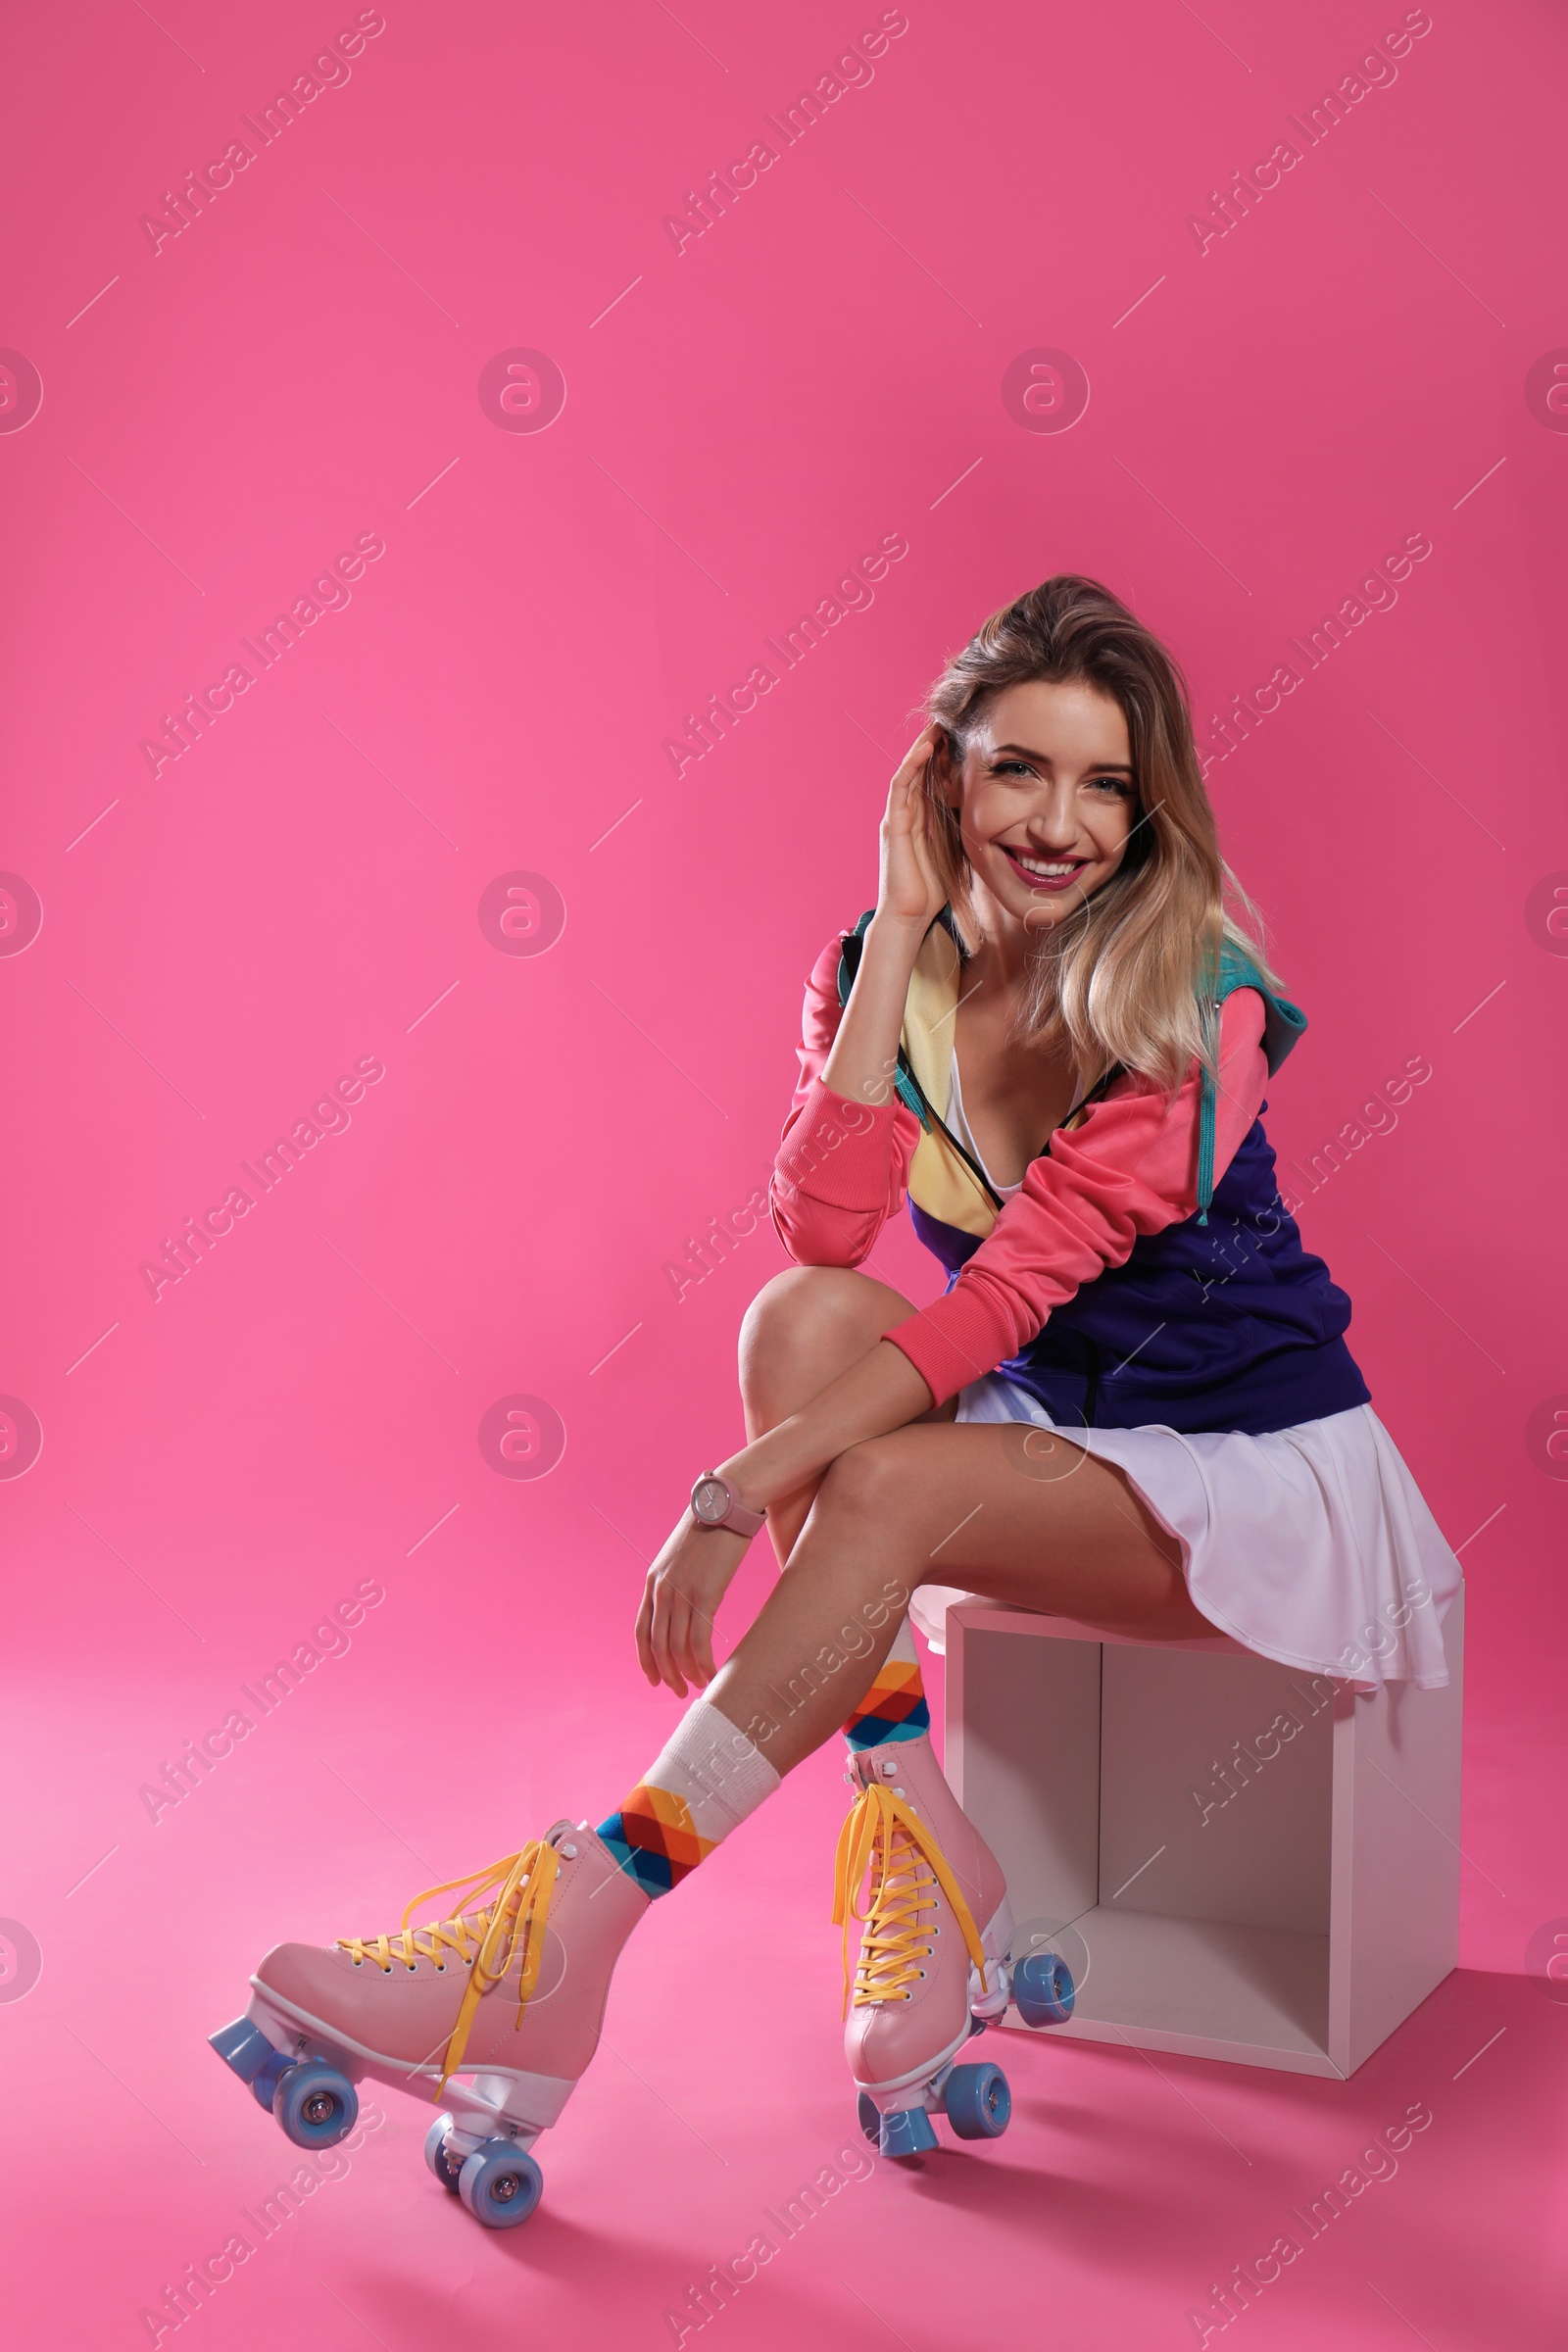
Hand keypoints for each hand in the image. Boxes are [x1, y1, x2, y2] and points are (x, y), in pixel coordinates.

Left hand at [635, 1512, 750, 1695]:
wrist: (728, 1504)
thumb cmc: (713, 1527)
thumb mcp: (686, 1556)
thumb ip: (681, 1581)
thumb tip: (692, 1607)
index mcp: (653, 1580)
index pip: (641, 1630)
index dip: (646, 1659)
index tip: (655, 1679)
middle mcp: (662, 1588)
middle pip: (656, 1644)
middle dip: (666, 1673)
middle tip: (678, 1692)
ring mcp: (681, 1592)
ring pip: (676, 1647)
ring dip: (687, 1672)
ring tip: (698, 1686)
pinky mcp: (705, 1594)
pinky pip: (699, 1641)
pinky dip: (704, 1663)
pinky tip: (712, 1674)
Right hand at [876, 727, 947, 931]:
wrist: (908, 917)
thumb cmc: (931, 893)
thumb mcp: (954, 854)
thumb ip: (962, 835)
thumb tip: (991, 823)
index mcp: (918, 822)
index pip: (929, 781)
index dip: (942, 759)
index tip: (960, 738)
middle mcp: (904, 816)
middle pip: (918, 771)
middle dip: (931, 745)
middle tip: (948, 720)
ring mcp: (895, 819)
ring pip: (908, 772)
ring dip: (922, 747)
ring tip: (937, 725)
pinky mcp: (892, 826)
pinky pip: (900, 788)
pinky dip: (912, 766)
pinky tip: (926, 748)